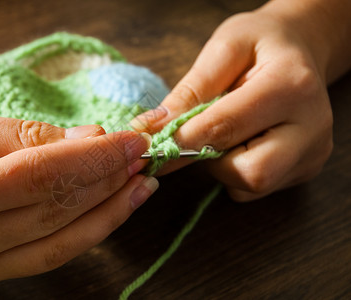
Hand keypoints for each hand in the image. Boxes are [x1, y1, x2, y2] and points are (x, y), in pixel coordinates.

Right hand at [0, 104, 156, 289]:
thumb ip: (15, 132)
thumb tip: (84, 139)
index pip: (39, 176)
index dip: (93, 157)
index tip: (130, 140)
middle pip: (55, 210)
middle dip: (107, 180)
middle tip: (141, 155)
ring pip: (59, 242)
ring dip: (107, 212)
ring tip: (140, 185)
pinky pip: (45, 257)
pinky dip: (84, 234)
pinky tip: (109, 210)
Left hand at [131, 5, 336, 200]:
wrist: (299, 48)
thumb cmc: (258, 44)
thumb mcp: (223, 50)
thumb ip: (190, 92)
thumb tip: (152, 129)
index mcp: (291, 85)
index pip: (226, 128)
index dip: (182, 139)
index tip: (154, 141)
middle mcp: (312, 126)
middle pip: (251, 172)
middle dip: (212, 160)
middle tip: (199, 134)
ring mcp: (313, 152)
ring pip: (252, 185)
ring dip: (223, 166)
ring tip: (226, 132)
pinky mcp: (307, 168)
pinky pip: (257, 189)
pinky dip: (236, 172)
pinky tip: (241, 143)